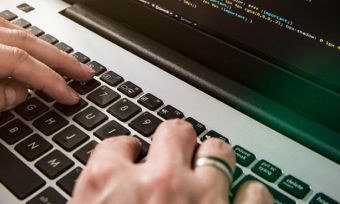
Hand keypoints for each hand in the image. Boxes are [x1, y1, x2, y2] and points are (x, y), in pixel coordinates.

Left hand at [0, 17, 93, 110]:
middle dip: (63, 60)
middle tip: (85, 72)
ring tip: (67, 62)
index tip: (71, 96)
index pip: (25, 63)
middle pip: (30, 42)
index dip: (53, 82)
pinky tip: (33, 49)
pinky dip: (25, 40)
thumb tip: (19, 94)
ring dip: (47, 49)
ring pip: (20, 32)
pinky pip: (7, 29)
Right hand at [70, 120, 272, 203]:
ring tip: (211, 175)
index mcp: (108, 185)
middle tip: (177, 155)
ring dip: (215, 161)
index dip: (125, 153)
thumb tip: (104, 181)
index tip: (131, 159)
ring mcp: (201, 202)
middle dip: (176, 141)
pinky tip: (243, 198)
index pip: (117, 146)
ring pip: (219, 153)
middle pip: (174, 132)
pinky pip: (256, 194)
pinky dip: (251, 194)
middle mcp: (158, 184)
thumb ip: (94, 194)